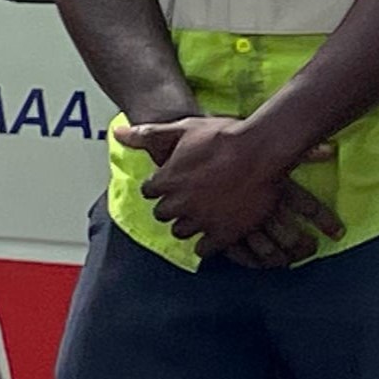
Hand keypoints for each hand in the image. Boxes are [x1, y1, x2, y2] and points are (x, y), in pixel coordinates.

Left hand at [122, 114, 343, 265]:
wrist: (261, 150)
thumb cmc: (223, 136)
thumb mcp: (183, 128)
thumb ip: (147, 134)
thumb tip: (117, 133)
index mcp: (167, 180)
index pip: (149, 191)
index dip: (161, 185)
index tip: (173, 180)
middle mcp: (179, 204)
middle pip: (163, 214)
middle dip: (172, 206)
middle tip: (188, 196)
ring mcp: (201, 221)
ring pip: (181, 232)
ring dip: (188, 223)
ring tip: (201, 213)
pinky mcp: (223, 233)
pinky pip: (204, 250)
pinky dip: (207, 244)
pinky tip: (215, 232)